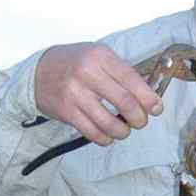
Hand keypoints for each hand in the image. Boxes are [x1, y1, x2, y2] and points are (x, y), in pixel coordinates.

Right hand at [34, 42, 163, 144]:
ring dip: (123, 132)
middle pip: (125, 102)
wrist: (38, 71)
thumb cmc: (76, 63)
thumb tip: (151, 92)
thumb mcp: (99, 57)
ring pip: (110, 123)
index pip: (132, 80)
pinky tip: (108, 135)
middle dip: (139, 118)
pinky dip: (106, 138)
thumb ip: (123, 72)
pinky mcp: (66, 112)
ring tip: (124, 130)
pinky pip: (93, 133)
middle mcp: (87, 73)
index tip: (157, 109)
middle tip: (140, 122)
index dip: (149, 98)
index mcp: (100, 56)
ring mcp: (75, 94)